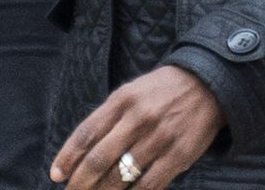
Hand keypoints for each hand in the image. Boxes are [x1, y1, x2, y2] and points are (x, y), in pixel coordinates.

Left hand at [50, 65, 223, 188]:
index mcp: (122, 100)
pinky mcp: (178, 156)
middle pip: (100, 158)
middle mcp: (138, 118)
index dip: (68, 157)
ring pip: (121, 176)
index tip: (56, 175)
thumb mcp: (130, 92)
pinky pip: (149, 185)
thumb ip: (107, 119)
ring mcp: (159, 138)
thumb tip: (81, 153)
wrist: (208, 84)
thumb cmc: (161, 91)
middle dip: (80, 182)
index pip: (86, 133)